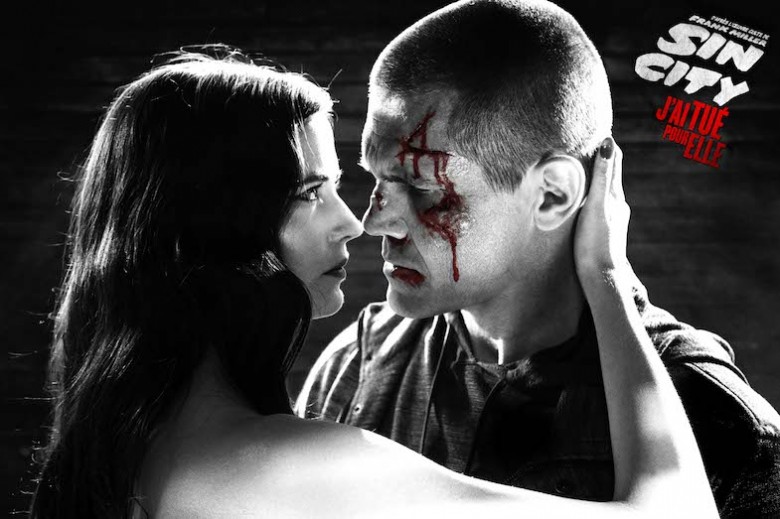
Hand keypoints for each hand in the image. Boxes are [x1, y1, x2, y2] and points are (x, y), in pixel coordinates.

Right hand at [573, 137, 630, 282]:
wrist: (600, 278)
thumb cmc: (595, 242)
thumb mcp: (597, 205)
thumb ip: (602, 176)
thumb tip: (609, 143)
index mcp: (615, 197)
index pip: (614, 162)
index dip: (606, 145)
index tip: (597, 128)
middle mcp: (617, 206)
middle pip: (610, 175)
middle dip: (601, 159)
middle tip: (589, 141)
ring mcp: (612, 220)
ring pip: (605, 192)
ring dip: (596, 178)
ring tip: (585, 167)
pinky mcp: (604, 232)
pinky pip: (599, 206)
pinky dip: (592, 195)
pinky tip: (585, 201)